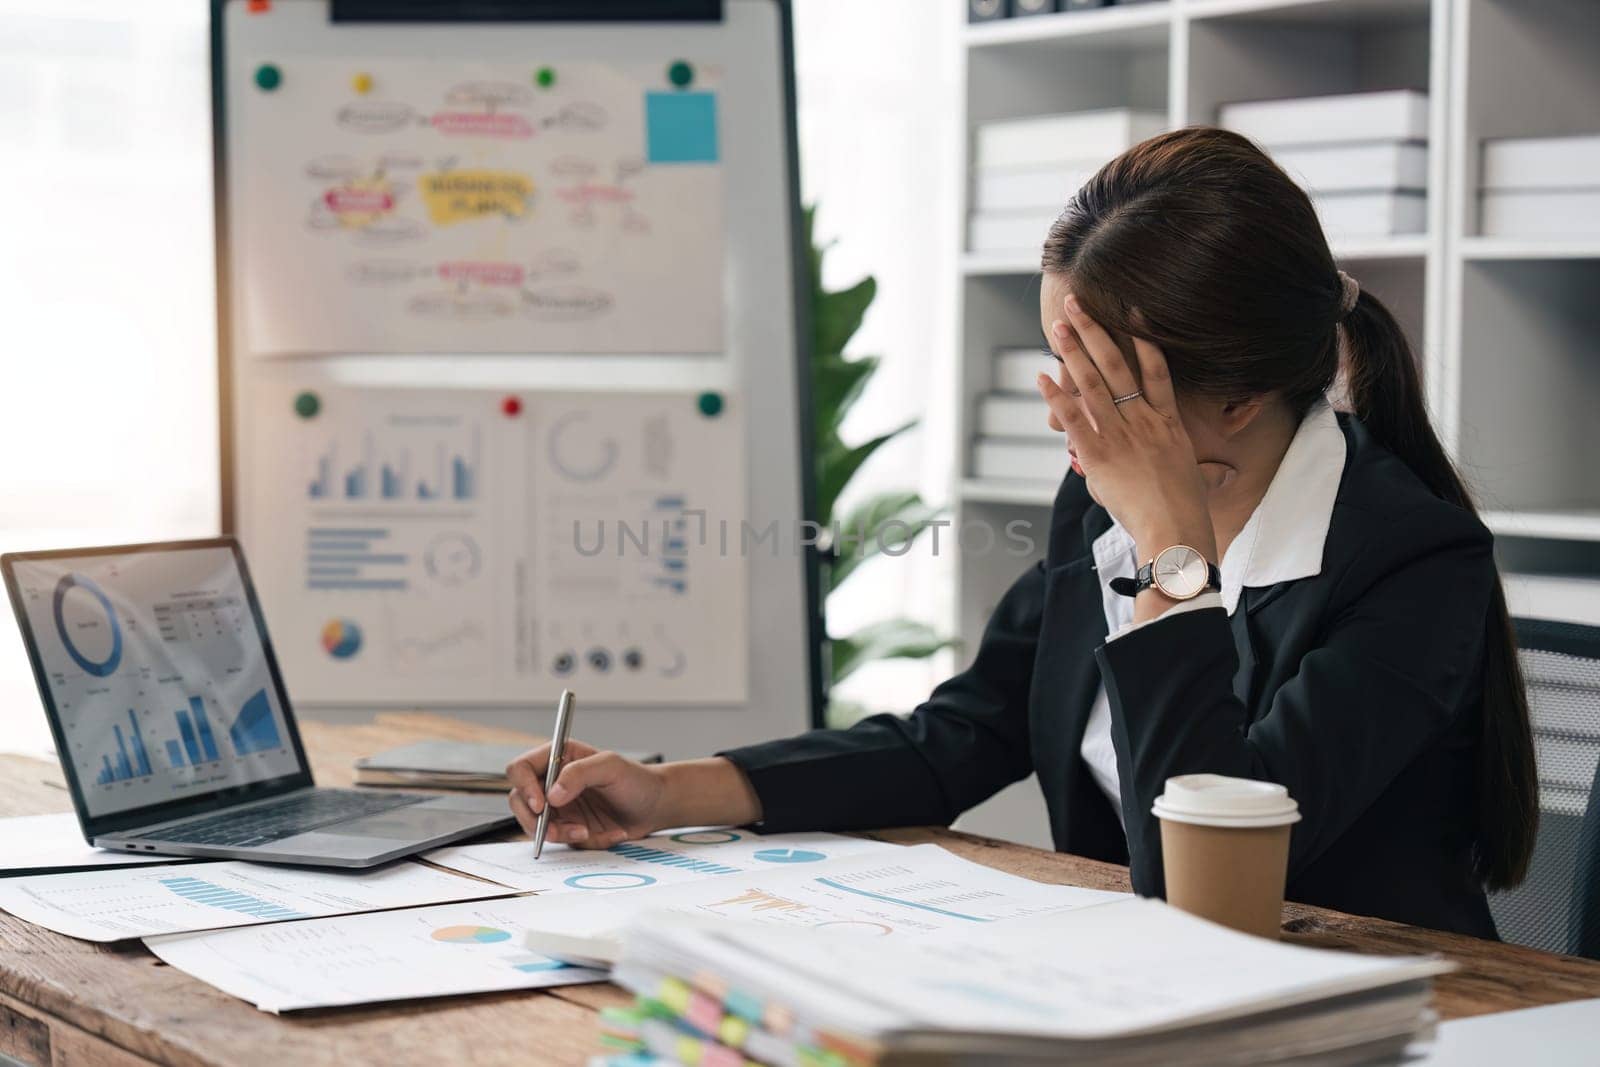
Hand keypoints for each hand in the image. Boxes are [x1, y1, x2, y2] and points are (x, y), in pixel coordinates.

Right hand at [505, 740, 666, 848]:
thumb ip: (579, 774)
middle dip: (536, 821)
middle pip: (520, 801)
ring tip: (587, 832)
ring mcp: (558, 807)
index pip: (521, 769)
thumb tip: (552, 795)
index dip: (524, 787)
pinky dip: (583, 842)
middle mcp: (552, 782)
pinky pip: (563, 841)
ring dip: (561, 835)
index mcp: (558, 757)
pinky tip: (607, 833)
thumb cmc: (637, 780)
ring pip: (537, 827)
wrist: (655, 807)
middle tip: (556, 831)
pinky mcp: (568, 827)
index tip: (541, 805)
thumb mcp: (611, 767)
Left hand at [1034, 292, 1216, 567]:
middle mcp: (1144, 421)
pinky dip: (1056, 395)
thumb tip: (1222, 473)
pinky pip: (1073, 417)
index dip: (1145, 340)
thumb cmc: (1186, 511)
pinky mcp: (1099, 454)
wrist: (1175, 529)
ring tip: (1057, 326)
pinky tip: (1041, 376)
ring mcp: (1121, 435)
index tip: (1132, 313)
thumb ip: (1196, 468)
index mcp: (1168, 424)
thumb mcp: (1194, 479)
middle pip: (1118, 365)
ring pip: (1093, 383)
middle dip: (1095, 333)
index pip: (1157, 372)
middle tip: (1076, 306)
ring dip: (1072, 352)